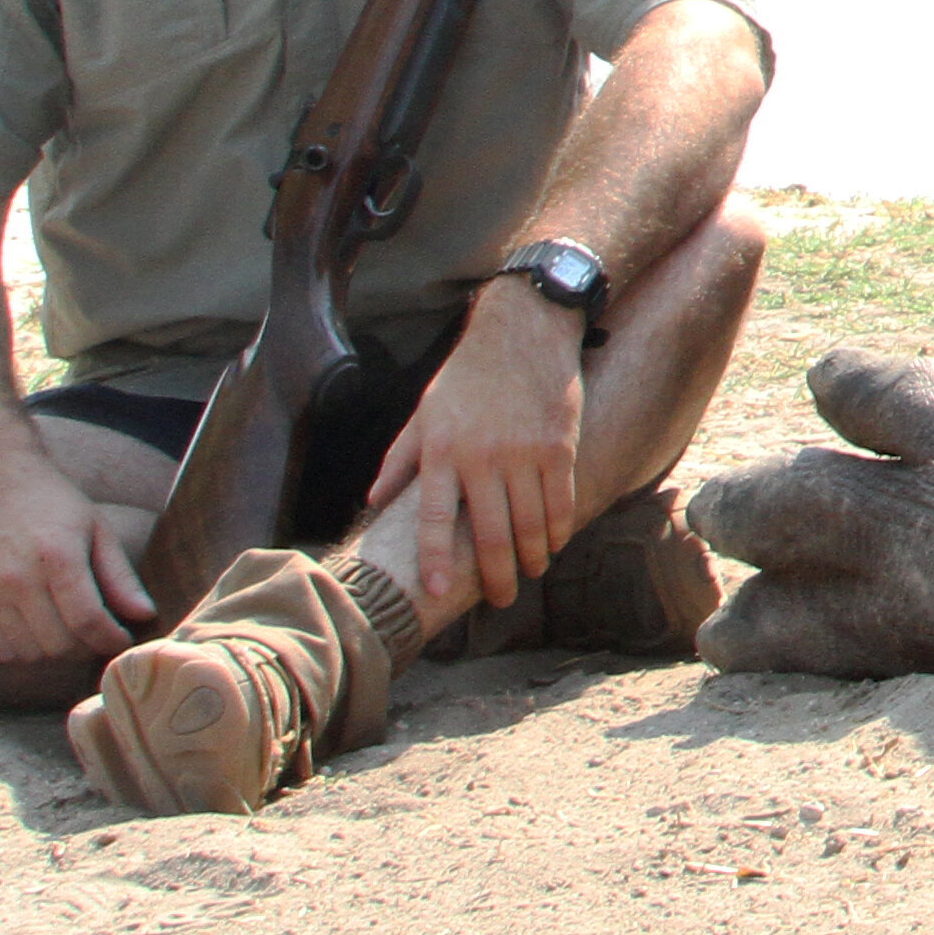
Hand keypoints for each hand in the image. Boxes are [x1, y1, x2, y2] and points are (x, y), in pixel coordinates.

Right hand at [0, 441, 154, 667]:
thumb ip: (120, 576)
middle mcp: (17, 578)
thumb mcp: (97, 529)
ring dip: (58, 652)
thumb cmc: (52, 503)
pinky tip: (42, 629)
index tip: (123, 640)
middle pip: (59, 644)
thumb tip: (145, 615)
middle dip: (88, 647)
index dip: (111, 639)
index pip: (87, 620)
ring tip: (73, 631)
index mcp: (57, 555)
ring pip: (31, 653)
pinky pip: (2, 650)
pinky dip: (27, 651)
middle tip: (100, 634)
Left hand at [369, 294, 586, 614]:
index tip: (438, 592)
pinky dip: (558, 529)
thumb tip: (373, 500)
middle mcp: (480, 456)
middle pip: (488, 534)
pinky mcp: (558, 446)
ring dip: (532, 558)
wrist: (522, 332)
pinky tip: (555, 543)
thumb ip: (400, 459)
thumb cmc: (467, 376)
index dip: (434, 560)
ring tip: (531, 573)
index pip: (432, 519)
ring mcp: (522, 453)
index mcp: (441, 451)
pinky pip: (560, 501)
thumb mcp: (424, 412)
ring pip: (529, 524)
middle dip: (496, 576)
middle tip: (501, 602)